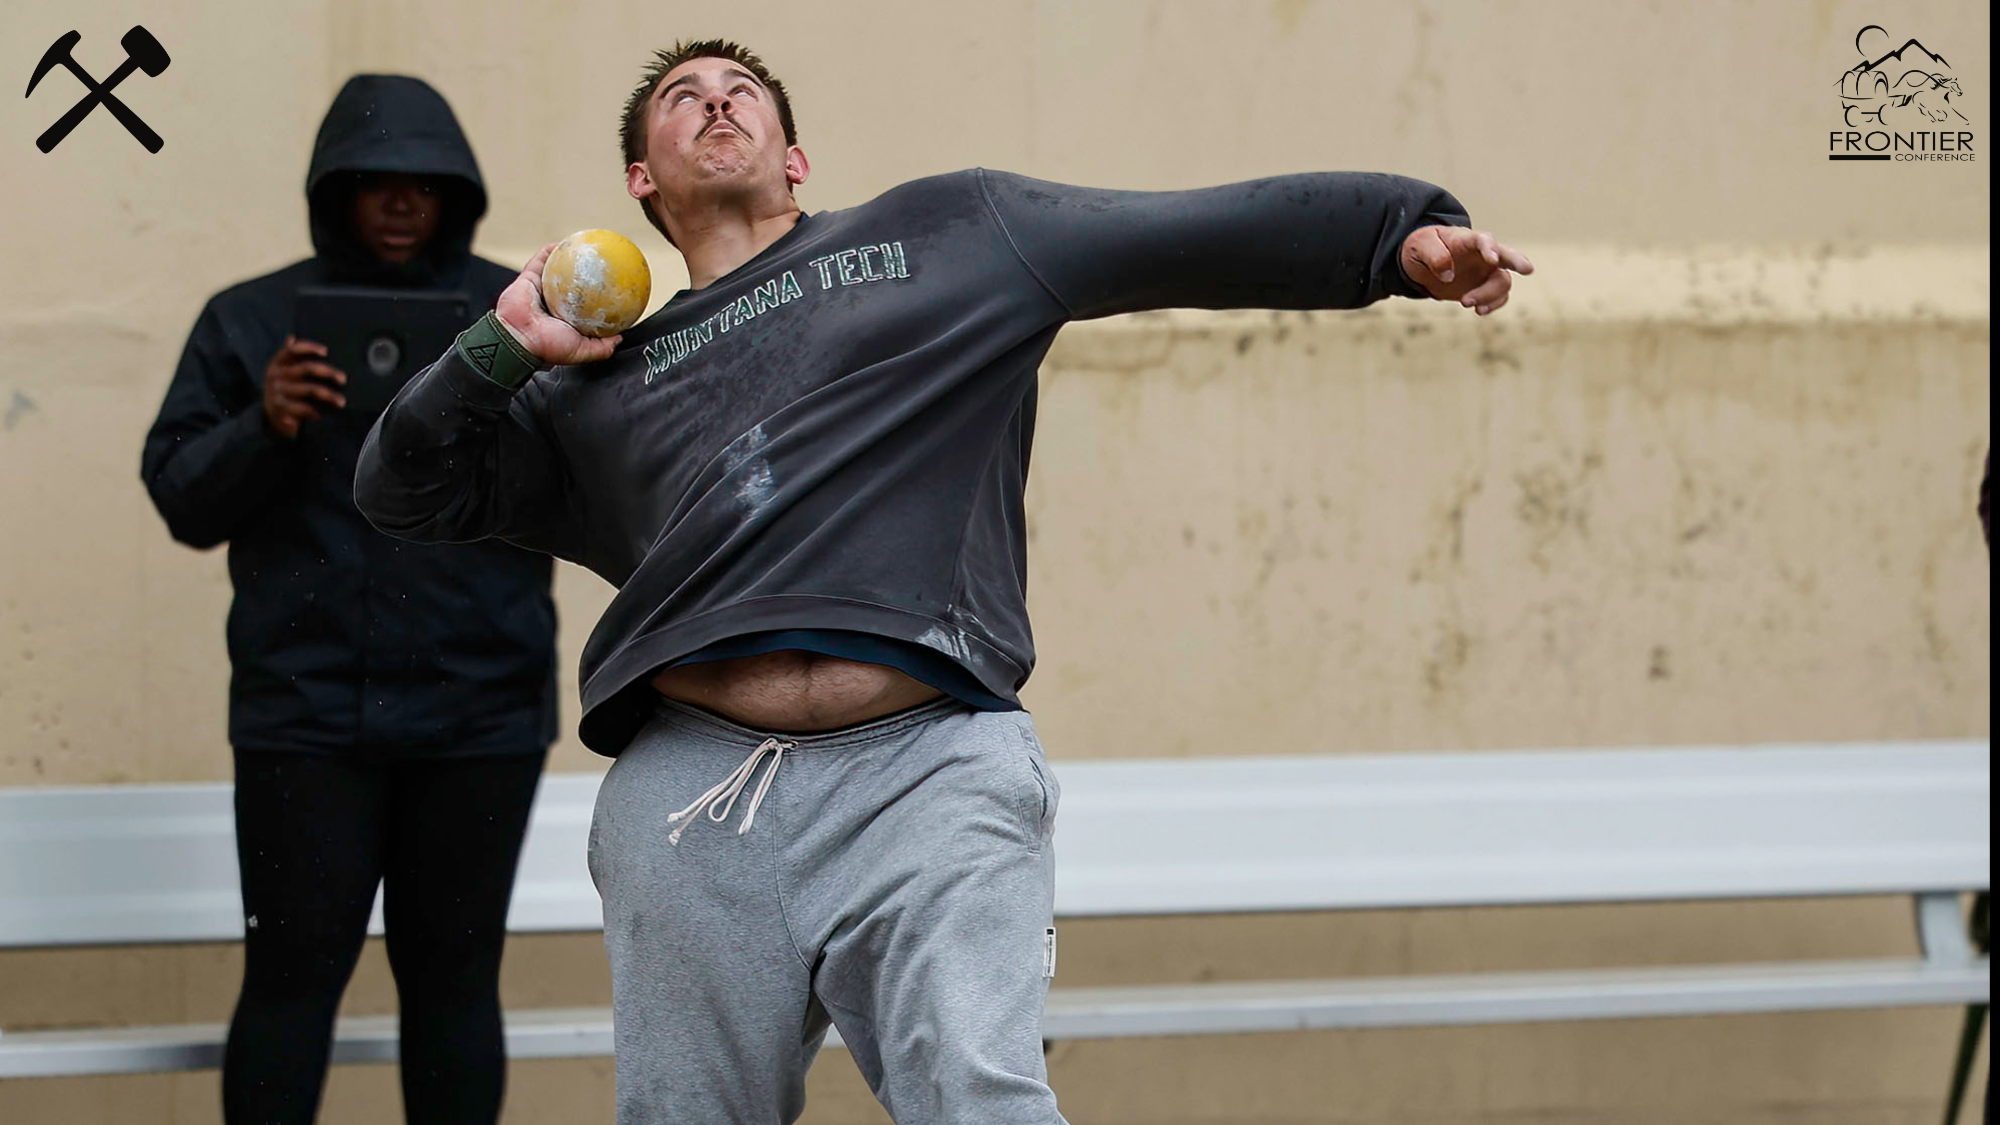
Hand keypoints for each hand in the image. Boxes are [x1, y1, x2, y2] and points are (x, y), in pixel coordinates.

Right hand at [262, 335, 346, 438]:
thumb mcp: (285, 372)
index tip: (326, 351)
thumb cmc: (286, 389)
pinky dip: (314, 411)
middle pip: (307, 368)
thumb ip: (292, 357)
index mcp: (278, 362)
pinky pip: (302, 408)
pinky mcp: (280, 408)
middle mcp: (276, 375)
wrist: (270, 415)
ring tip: (341, 401)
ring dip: (329, 395)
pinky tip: (322, 414)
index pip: (293, 349)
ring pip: (309, 390)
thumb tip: (293, 337)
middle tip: (343, 379)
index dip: (309, 348)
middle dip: (328, 372)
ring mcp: (277, 391)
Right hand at [493, 242, 622, 364]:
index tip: (612, 288)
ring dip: (569, 257)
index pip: (585, 306)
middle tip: (599, 264)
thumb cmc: (547, 345)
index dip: (598, 296)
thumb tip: (619, 338)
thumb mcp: (582, 351)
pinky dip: (551, 251)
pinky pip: (541, 260)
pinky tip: (564, 243)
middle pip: (573, 285)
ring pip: (557, 270)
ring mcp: (541, 289)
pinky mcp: (529, 278)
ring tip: (584, 248)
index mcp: (565, 319)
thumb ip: (602, 347)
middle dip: (585, 274)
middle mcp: (553, 303)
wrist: (519, 336)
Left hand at [1400, 226, 1534, 315]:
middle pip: (1507, 256)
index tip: (1492, 259)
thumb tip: (1447, 274)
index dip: (1489, 248)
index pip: (1483, 239)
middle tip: (1528, 269)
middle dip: (1518, 261)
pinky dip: (1492, 305)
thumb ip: (1434, 255)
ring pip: (1502, 283)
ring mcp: (1487, 272)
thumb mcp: (1420, 247)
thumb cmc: (1423, 248)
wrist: (1422, 264)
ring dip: (1489, 296)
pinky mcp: (1484, 288)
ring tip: (1466, 303)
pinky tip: (1479, 311)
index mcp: (1468, 239)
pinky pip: (1498, 298)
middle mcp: (1483, 254)